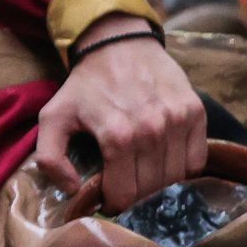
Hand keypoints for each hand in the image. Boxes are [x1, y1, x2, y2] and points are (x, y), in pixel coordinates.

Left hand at [35, 25, 207, 210]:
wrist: (118, 44)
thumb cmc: (85, 86)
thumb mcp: (53, 117)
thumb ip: (50, 157)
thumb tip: (73, 190)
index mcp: (117, 136)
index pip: (125, 194)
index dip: (114, 202)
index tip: (109, 197)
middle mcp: (151, 130)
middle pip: (151, 189)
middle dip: (136, 195)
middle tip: (126, 185)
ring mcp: (177, 121)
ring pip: (175, 178)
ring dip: (159, 184)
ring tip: (143, 174)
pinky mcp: (195, 112)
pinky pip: (196, 160)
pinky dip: (183, 168)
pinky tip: (165, 160)